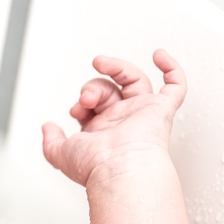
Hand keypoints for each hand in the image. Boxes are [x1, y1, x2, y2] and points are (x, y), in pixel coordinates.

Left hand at [41, 49, 186, 186]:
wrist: (119, 169)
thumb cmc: (95, 165)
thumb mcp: (60, 153)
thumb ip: (51, 141)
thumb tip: (48, 128)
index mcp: (103, 131)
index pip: (92, 105)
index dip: (81, 100)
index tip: (76, 110)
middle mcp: (123, 121)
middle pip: (109, 90)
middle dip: (93, 87)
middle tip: (88, 97)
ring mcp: (143, 113)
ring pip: (133, 80)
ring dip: (116, 68)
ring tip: (101, 63)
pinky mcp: (162, 109)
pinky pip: (175, 86)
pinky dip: (171, 68)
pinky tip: (158, 55)